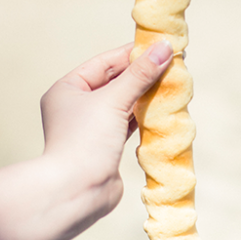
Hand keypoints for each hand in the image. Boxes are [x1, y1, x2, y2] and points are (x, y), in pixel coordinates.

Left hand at [40, 40, 173, 213]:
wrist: (76, 193)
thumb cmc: (86, 141)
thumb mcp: (113, 101)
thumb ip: (140, 74)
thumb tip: (165, 47)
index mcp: (68, 89)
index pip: (105, 63)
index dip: (133, 54)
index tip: (161, 46)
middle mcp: (76, 106)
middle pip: (115, 82)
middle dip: (142, 74)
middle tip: (173, 64)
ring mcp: (91, 128)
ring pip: (124, 103)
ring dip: (146, 95)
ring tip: (172, 84)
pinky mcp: (105, 146)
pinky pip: (128, 123)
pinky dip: (144, 115)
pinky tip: (162, 108)